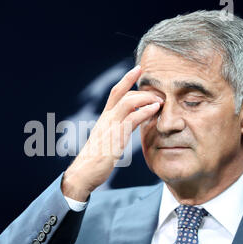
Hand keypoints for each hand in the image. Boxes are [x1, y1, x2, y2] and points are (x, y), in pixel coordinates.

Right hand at [61, 65, 162, 200]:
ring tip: (160, 100)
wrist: (83, 173)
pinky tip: (155, 110)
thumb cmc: (95, 161)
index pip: (115, 93)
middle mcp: (106, 119)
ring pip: (128, 102)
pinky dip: (145, 111)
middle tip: (157, 90)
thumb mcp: (106, 141)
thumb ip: (116, 131)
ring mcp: (109, 126)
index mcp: (104, 119)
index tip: (138, 69)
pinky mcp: (115, 137)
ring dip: (146, 98)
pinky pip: (132, 119)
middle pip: (121, 93)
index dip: (126, 80)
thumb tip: (126, 128)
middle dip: (139, 86)